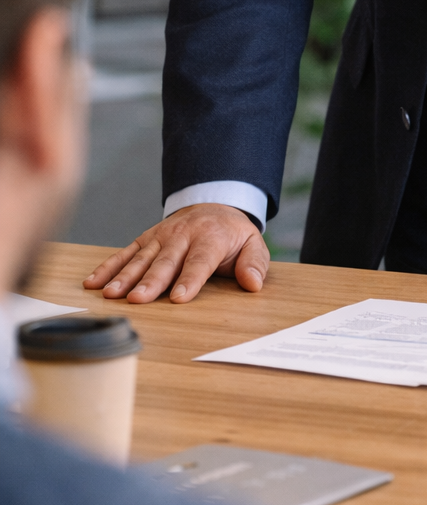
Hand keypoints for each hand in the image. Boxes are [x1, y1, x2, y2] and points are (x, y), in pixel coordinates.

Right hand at [83, 204, 269, 304]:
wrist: (213, 203)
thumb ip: (255, 263)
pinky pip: (125, 252)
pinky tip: (93, 282)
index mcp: (210, 237)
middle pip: (165, 262)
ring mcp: (161, 236)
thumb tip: (253, 283)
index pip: (199, 262)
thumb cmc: (232, 233)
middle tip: (137, 300)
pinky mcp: (146, 239)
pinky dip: (109, 266)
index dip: (189, 280)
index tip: (179, 299)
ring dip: (124, 277)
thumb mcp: (253, 243)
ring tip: (110, 295)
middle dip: (150, 282)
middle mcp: (183, 235)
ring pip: (141, 258)